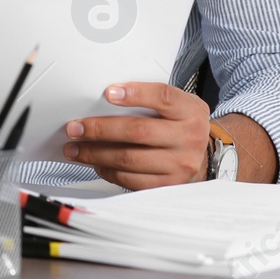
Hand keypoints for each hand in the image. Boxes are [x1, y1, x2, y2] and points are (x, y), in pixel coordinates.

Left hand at [61, 82, 209, 188]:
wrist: (204, 156)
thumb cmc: (181, 125)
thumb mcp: (178, 105)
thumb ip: (151, 99)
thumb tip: (105, 99)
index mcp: (189, 110)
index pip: (162, 97)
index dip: (135, 94)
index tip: (108, 93)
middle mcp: (188, 138)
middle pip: (138, 131)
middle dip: (100, 129)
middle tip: (75, 127)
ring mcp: (179, 164)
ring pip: (130, 159)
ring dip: (95, 154)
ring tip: (75, 149)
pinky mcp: (168, 185)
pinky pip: (131, 180)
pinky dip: (108, 171)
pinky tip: (94, 163)